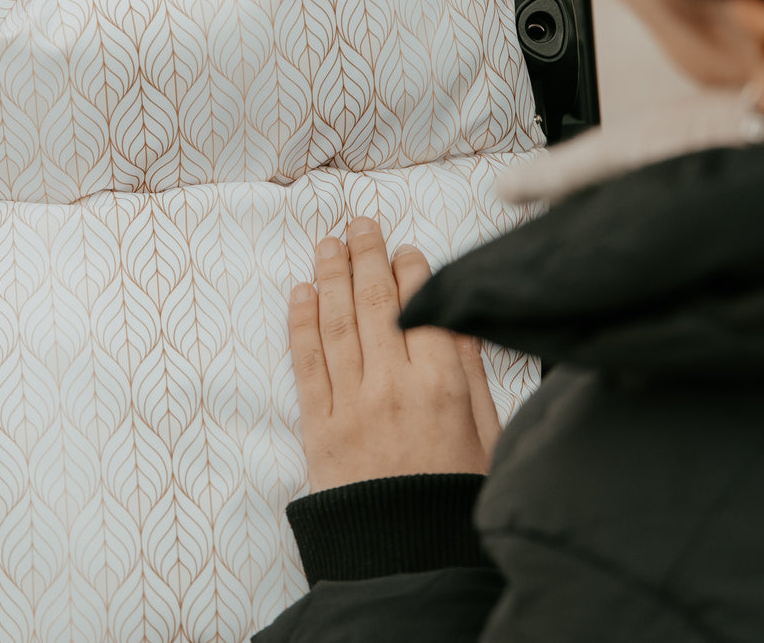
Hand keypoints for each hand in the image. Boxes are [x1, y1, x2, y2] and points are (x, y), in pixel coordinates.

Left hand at [289, 216, 499, 492]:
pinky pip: (306, 362)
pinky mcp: (320, 426)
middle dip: (366, 256)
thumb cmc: (455, 498)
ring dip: (330, 275)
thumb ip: (469, 373)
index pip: (422, 306)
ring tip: (327, 244)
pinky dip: (301, 322)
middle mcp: (393, 385)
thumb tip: (460, 320)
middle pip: (375, 303)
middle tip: (360, 224)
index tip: (405, 250)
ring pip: (337, 323)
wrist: (408, 562)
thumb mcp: (486, 435)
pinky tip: (301, 293)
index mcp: (442, 385)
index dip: (412, 271)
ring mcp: (352, 404)